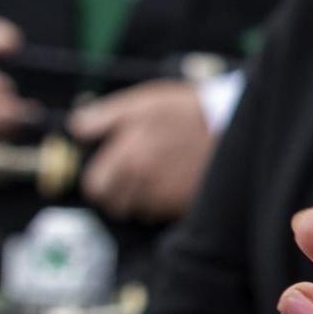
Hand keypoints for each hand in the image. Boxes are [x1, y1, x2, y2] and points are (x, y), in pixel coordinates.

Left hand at [67, 79, 213, 220]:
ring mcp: (166, 197)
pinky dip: (164, 201)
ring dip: (142, 197)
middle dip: (118, 192)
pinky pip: (164, 211)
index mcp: (127, 159)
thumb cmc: (187, 110)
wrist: (236, 124)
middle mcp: (144, 183)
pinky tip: (174, 180)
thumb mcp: (143, 102)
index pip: (95, 186)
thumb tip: (76, 128)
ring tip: (157, 174)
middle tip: (130, 175)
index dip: (99, 177)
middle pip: (115, 204)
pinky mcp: (186, 205)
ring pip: (140, 209)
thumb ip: (103, 116)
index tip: (108, 169)